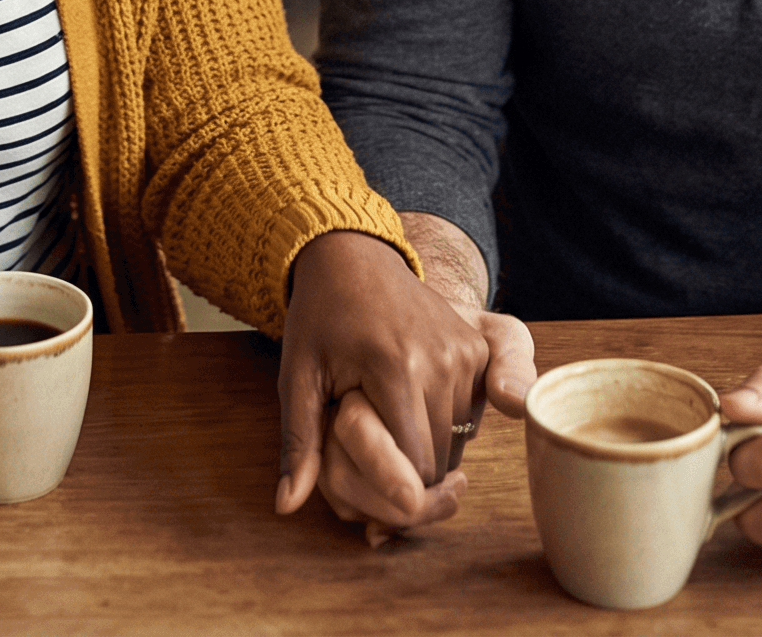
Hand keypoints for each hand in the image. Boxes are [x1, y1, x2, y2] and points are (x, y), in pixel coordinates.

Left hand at [277, 228, 530, 542]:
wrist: (352, 255)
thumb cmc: (320, 316)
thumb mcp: (298, 376)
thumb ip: (300, 443)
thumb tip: (285, 506)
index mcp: (395, 368)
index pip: (413, 469)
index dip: (385, 482)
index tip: (357, 462)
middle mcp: (441, 358)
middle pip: (439, 461)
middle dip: (405, 467)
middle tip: (367, 434)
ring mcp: (463, 349)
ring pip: (458, 442)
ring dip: (427, 445)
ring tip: (385, 410)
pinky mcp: (476, 345)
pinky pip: (471, 414)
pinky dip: (445, 421)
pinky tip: (409, 396)